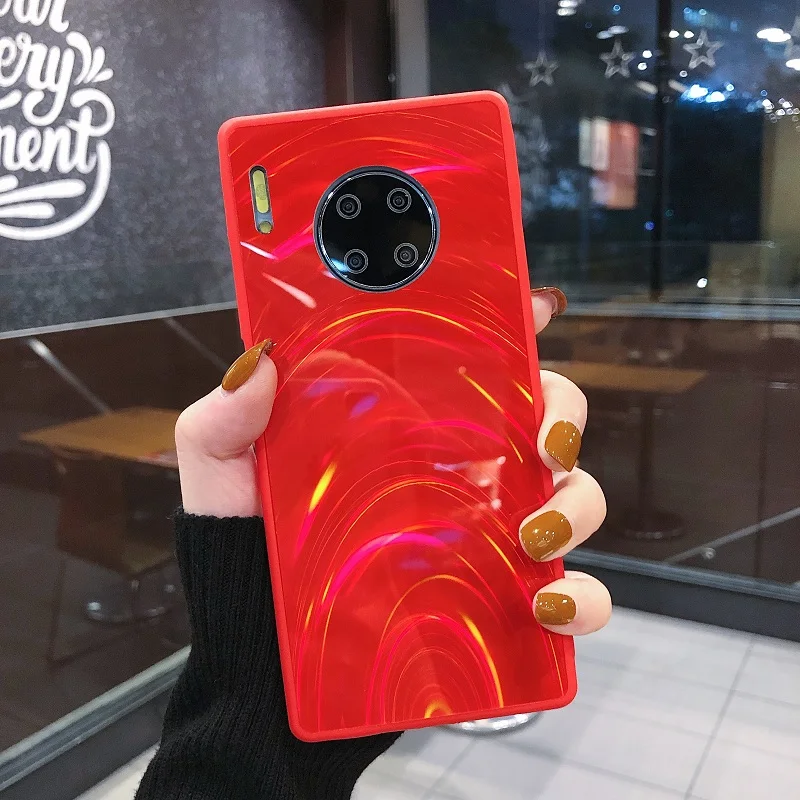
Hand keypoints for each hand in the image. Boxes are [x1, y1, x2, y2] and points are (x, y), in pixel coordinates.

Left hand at [175, 289, 610, 638]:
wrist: (262, 657)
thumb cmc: (247, 551)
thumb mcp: (221, 476)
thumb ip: (223, 421)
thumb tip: (258, 364)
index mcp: (405, 422)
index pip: (472, 358)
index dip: (515, 325)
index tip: (540, 308)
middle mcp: (456, 466)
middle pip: (543, 415)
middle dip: (563, 415)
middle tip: (543, 443)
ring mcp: (483, 531)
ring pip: (571, 495)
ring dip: (576, 506)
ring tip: (534, 535)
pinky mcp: (496, 598)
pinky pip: (568, 593)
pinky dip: (581, 598)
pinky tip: (550, 604)